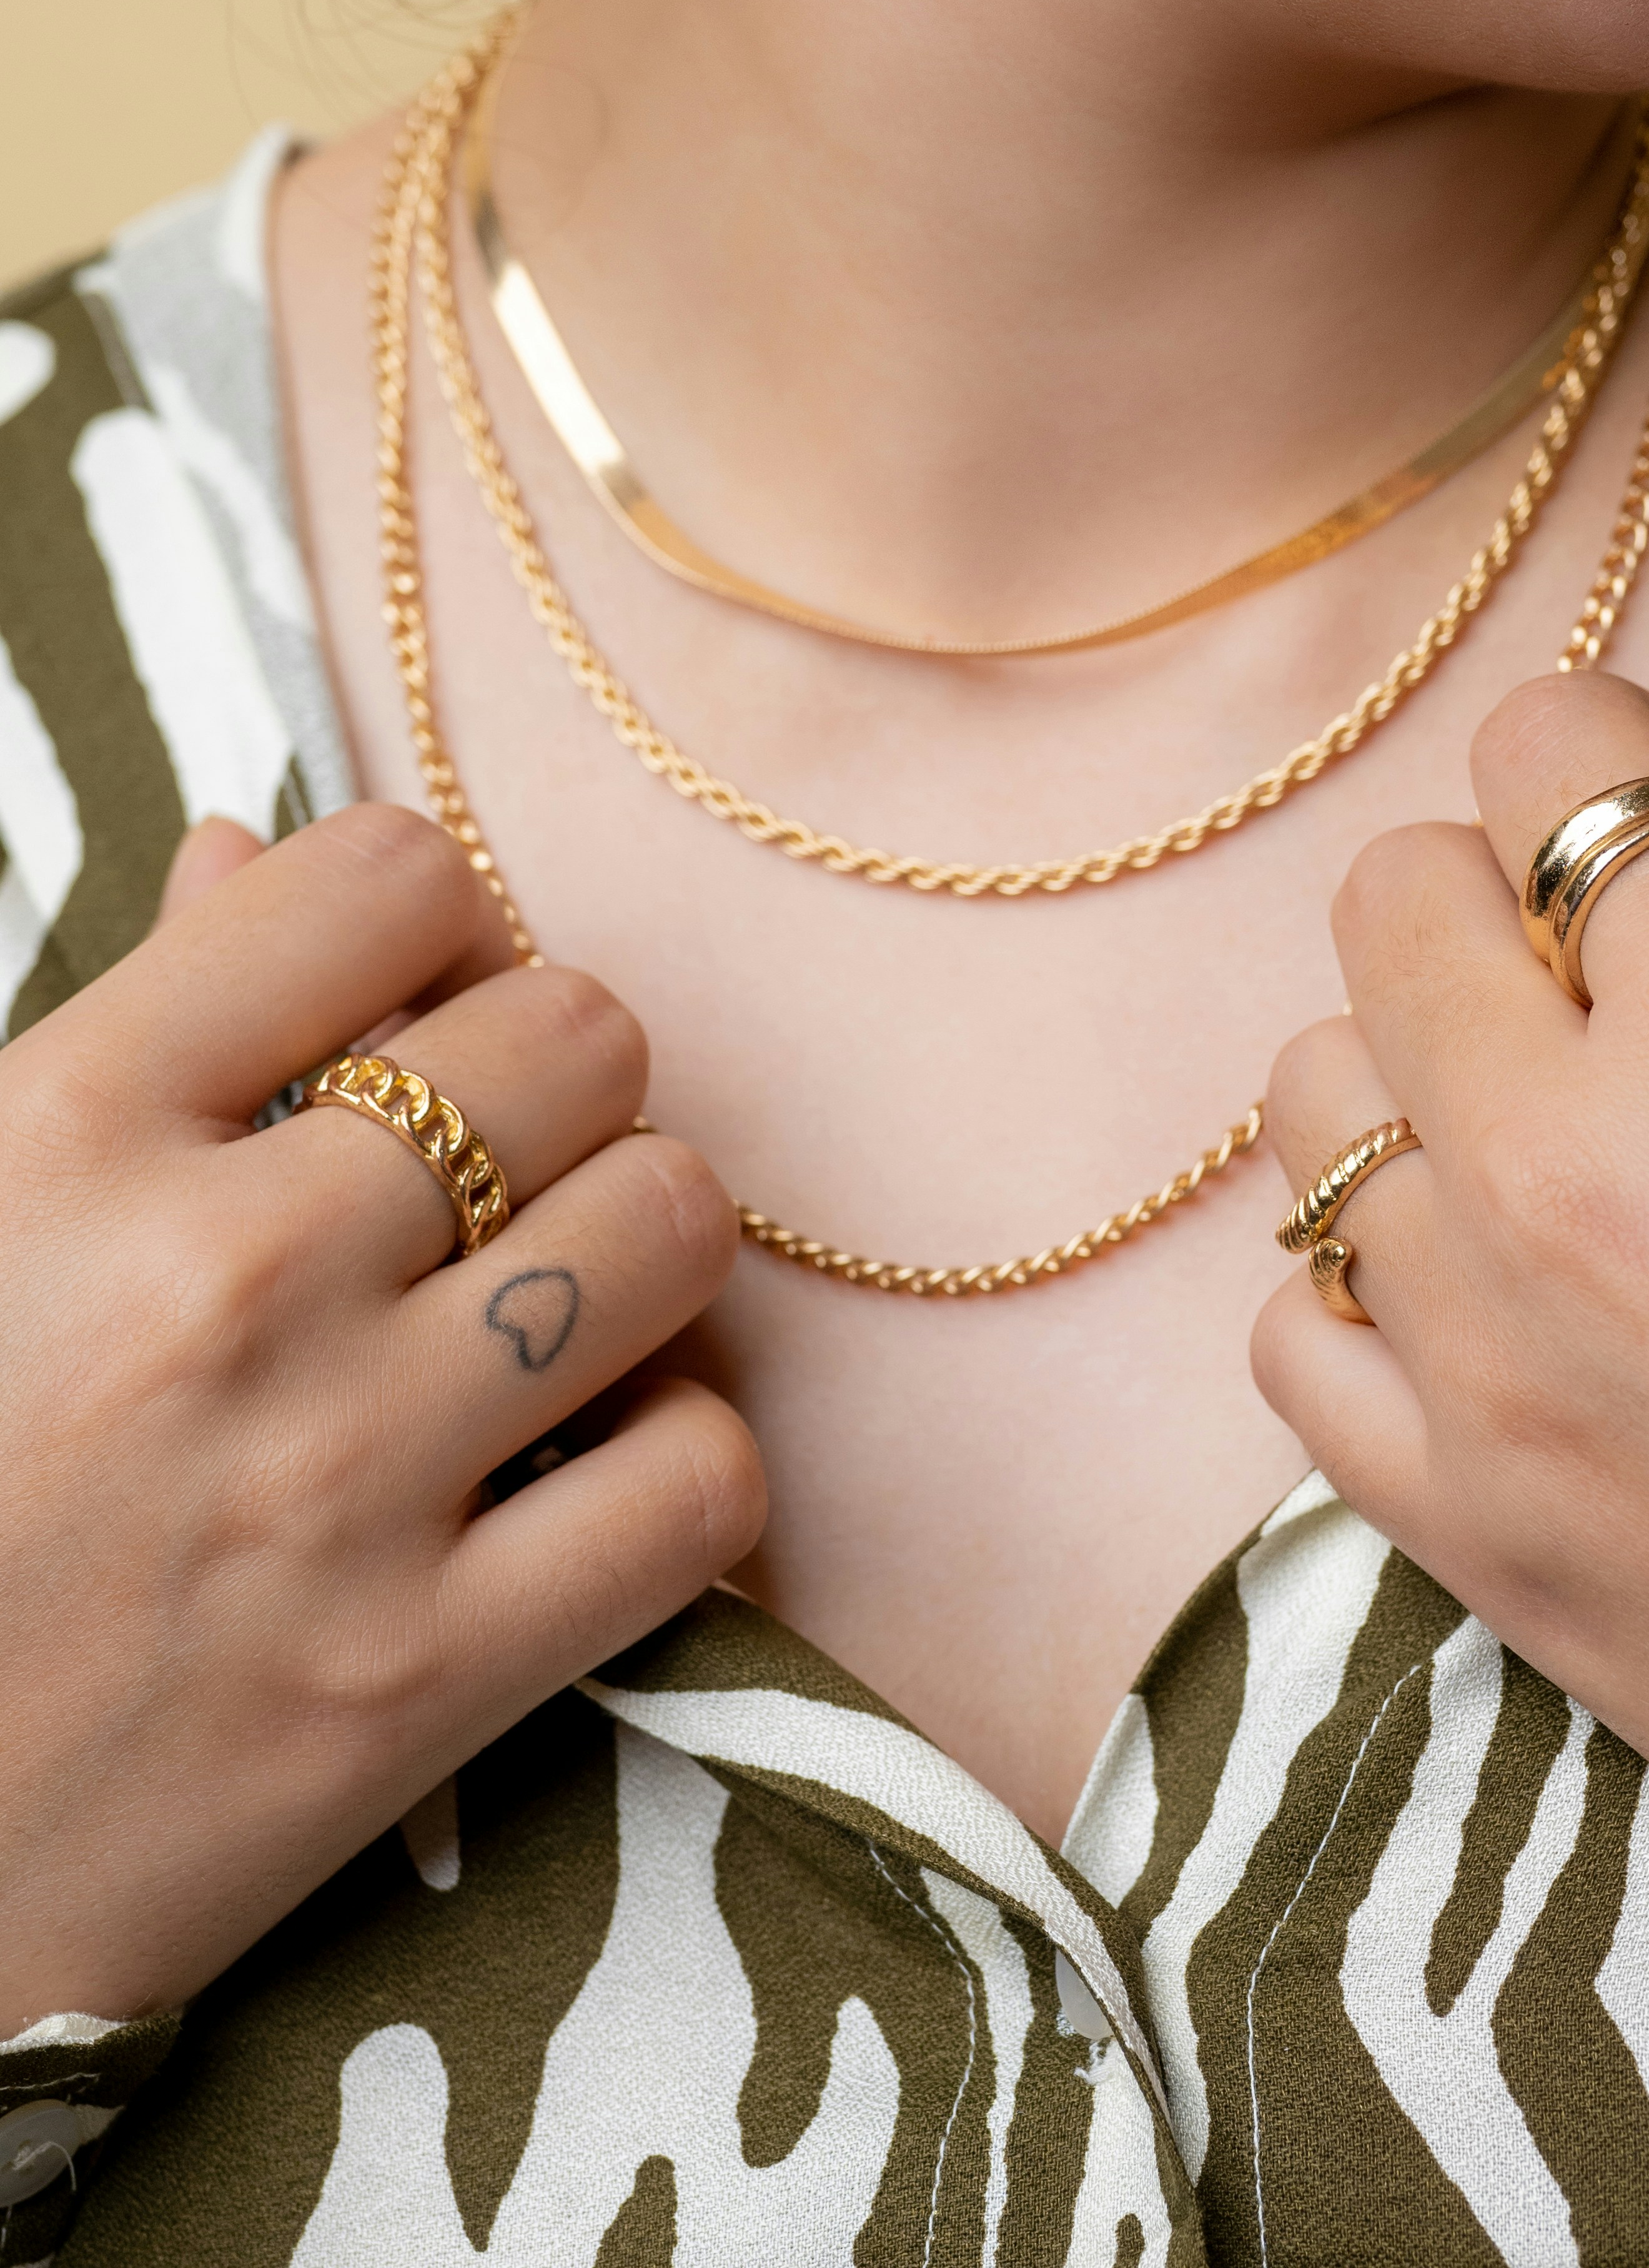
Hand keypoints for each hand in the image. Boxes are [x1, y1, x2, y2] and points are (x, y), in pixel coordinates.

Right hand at [0, 805, 758, 2033]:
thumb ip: (122, 1030)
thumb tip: (250, 855)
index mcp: (64, 1135)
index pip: (384, 877)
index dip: (434, 916)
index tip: (414, 994)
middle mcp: (220, 1283)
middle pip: (578, 1037)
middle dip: (561, 1076)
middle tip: (497, 1162)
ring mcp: (335, 1484)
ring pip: (672, 1223)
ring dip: (640, 1241)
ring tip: (557, 1296)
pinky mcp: (422, 1679)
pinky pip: (699, 1480)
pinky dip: (679, 1456)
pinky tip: (589, 1463)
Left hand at [1256, 652, 1648, 2090]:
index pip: (1553, 755)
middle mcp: (1553, 1163)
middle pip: (1390, 900)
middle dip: (1514, 890)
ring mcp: (1477, 1356)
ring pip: (1311, 1100)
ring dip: (1421, 1071)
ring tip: (1570, 1130)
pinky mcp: (1456, 1528)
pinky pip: (1292, 1337)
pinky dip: (1360, 1285)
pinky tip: (1491, 1299)